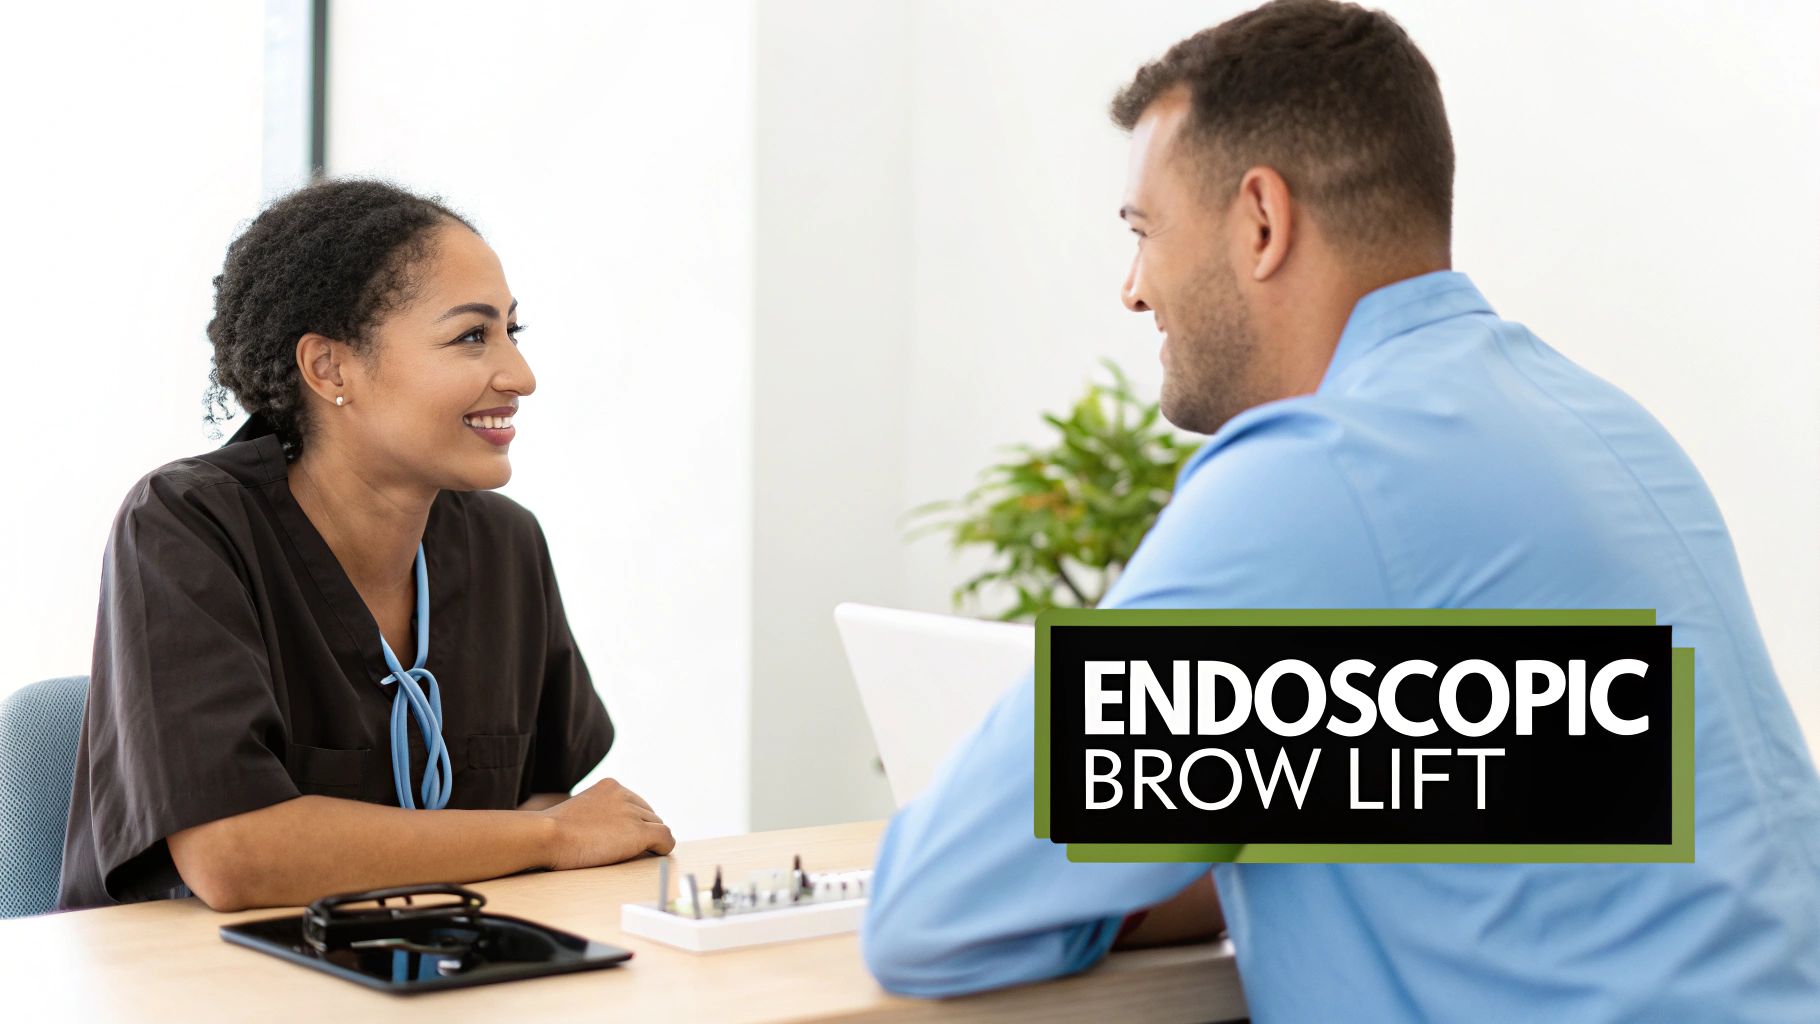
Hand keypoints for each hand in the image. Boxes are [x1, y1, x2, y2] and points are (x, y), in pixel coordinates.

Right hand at [539, 778, 674, 869]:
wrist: (548, 835)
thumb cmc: (553, 832)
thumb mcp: (579, 811)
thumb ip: (598, 813)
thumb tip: (611, 830)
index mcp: (610, 786)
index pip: (635, 803)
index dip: (633, 822)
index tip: (626, 835)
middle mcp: (625, 795)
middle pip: (648, 815)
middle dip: (642, 830)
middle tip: (628, 848)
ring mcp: (633, 813)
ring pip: (657, 826)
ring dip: (649, 841)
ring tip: (631, 854)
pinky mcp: (639, 832)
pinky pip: (666, 838)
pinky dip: (664, 847)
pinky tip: (656, 854)